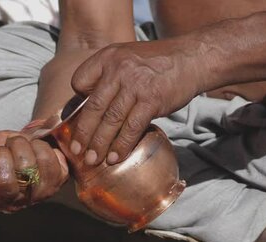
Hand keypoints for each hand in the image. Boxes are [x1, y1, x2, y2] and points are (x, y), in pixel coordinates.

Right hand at [0, 131, 68, 212]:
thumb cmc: (6, 150)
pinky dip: (39, 145)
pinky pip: (46, 159)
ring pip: (26, 168)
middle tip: (3, 149)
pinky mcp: (57, 182)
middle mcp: (14, 202)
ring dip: (20, 146)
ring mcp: (37, 195)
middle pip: (4, 182)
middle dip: (1, 155)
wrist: (34, 139)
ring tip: (19, 145)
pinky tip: (36, 147)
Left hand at [70, 39, 205, 164]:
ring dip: (99, 144)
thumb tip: (87, 106)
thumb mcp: (126, 58)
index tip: (74, 122)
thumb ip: (107, 76)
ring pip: (111, 120)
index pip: (79, 81)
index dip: (76, 103)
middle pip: (94, 107)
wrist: (191, 59)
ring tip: (92, 160)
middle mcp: (119, 69)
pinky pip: (132, 127)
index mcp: (108, 57)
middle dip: (82, 133)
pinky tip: (115, 157)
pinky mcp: (152, 100)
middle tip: (75, 151)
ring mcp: (136, 84)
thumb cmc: (156, 63)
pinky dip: (121, 145)